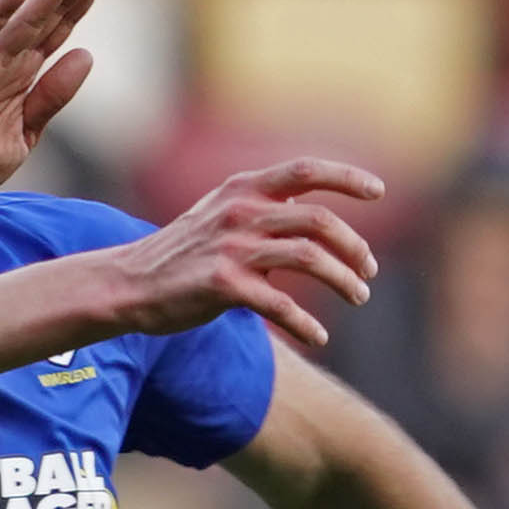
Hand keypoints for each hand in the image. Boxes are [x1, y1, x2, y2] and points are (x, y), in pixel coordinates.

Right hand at [106, 157, 385, 348]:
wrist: (129, 283)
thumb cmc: (182, 254)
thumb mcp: (221, 216)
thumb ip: (265, 213)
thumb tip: (317, 227)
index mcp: (243, 188)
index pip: (306, 170)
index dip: (346, 178)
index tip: (378, 191)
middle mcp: (240, 211)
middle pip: (319, 221)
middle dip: (354, 248)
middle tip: (369, 271)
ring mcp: (232, 247)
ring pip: (310, 259)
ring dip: (344, 281)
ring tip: (359, 297)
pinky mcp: (223, 285)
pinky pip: (281, 305)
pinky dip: (307, 324)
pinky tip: (319, 337)